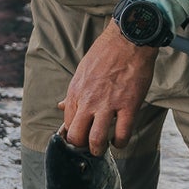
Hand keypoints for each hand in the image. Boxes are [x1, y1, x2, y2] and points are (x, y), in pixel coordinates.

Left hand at [59, 22, 157, 155]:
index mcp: (76, 93)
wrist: (128, 40)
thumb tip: (60, 106)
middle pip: (77, 137)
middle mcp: (88, 101)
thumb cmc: (105, 54)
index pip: (67, 124)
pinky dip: (120, 143)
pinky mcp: (128, 105)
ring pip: (96, 140)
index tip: (81, 136)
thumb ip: (72, 93)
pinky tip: (120, 140)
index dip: (73, 134)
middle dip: (82, 147)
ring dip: (98, 149)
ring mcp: (108, 105)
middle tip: (90, 146)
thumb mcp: (82, 72)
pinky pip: (122, 134)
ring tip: (103, 148)